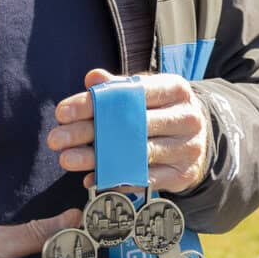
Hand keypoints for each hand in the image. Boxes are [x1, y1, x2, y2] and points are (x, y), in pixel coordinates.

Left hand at [47, 70, 210, 193]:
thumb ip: (119, 87)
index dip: (94, 102)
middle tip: (56, 138)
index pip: (131, 93)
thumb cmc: (165, 111)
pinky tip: (92, 178)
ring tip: (67, 159)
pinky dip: (116, 180)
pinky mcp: (182, 175)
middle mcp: (186, 118)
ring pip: (136, 154)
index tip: (62, 112)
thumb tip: (92, 78)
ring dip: (97, 159)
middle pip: (131, 125)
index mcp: (176, 90)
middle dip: (89, 132)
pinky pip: (144, 180)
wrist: (202, 139)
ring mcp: (187, 148)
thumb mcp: (147, 93)